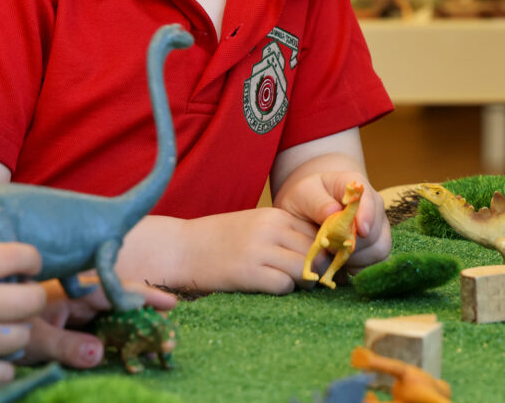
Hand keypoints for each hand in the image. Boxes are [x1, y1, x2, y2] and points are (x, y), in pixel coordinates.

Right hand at [0, 239, 44, 400]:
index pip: (20, 255)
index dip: (32, 257)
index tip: (29, 264)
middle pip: (34, 299)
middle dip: (34, 296)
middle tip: (22, 297)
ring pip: (23, 336)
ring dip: (18, 330)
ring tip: (6, 328)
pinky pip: (5, 371)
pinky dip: (3, 365)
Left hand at [23, 280, 177, 367]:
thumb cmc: (7, 324)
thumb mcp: (35, 338)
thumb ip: (66, 345)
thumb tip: (100, 353)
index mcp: (70, 295)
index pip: (113, 293)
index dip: (141, 298)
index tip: (169, 303)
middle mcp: (73, 302)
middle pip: (116, 305)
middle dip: (143, 314)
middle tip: (170, 327)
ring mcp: (69, 317)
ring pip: (107, 320)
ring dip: (130, 328)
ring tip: (156, 338)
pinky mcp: (63, 331)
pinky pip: (93, 333)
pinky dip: (112, 339)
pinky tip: (126, 347)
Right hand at [172, 208, 318, 294]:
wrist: (182, 248)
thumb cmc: (220, 239)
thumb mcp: (255, 226)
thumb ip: (283, 234)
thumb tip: (319, 254)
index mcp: (275, 214)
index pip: (317, 234)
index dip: (323, 252)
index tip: (320, 265)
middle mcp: (271, 228)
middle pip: (316, 252)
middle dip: (318, 269)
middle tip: (309, 280)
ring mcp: (260, 249)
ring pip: (305, 268)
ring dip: (303, 281)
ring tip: (290, 284)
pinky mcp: (249, 272)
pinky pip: (284, 285)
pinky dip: (283, 290)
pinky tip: (269, 287)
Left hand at [275, 170, 390, 270]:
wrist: (311, 209)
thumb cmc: (308, 197)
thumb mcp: (305, 193)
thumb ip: (317, 201)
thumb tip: (333, 211)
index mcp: (356, 185)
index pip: (369, 199)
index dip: (367, 215)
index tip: (361, 230)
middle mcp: (372, 205)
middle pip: (376, 229)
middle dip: (355, 243)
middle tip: (331, 246)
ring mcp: (378, 226)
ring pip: (380, 249)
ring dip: (357, 258)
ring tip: (335, 254)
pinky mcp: (377, 246)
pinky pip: (378, 262)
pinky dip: (362, 267)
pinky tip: (345, 263)